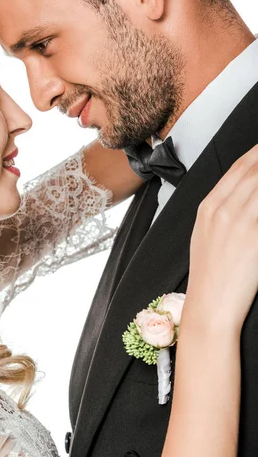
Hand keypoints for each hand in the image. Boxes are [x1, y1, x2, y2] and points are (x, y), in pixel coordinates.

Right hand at [186, 144, 257, 333]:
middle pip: (255, 170)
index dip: (257, 152)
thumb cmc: (209, 274)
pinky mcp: (256, 237)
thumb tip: (243, 196)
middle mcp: (223, 209)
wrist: (211, 304)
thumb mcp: (205, 235)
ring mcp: (240, 222)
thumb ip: (221, 211)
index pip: (239, 167)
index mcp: (208, 207)